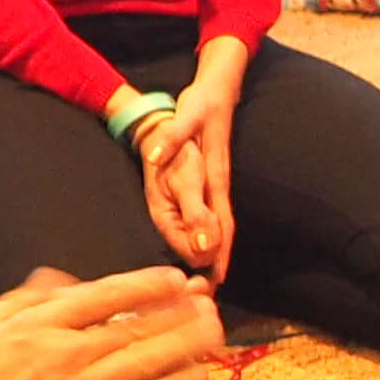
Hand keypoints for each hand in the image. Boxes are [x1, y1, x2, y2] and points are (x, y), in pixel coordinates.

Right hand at [0, 264, 229, 379]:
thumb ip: (24, 300)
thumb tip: (63, 281)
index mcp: (37, 324)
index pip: (105, 295)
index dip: (147, 285)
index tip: (176, 280)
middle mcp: (64, 352)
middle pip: (135, 324)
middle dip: (179, 310)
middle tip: (209, 300)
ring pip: (146, 360)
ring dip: (187, 343)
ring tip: (216, 331)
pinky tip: (198, 379)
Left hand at [138, 38, 246, 284]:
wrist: (219, 87)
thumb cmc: (201, 105)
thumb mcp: (186, 118)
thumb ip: (171, 138)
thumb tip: (155, 157)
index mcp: (214, 177)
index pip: (220, 222)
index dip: (216, 249)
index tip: (213, 278)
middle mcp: (219, 184)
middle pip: (224, 230)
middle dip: (218, 260)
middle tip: (210, 292)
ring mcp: (218, 183)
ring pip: (221, 225)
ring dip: (216, 252)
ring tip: (210, 279)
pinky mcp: (213, 179)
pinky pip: (215, 214)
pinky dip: (214, 235)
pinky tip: (206, 245)